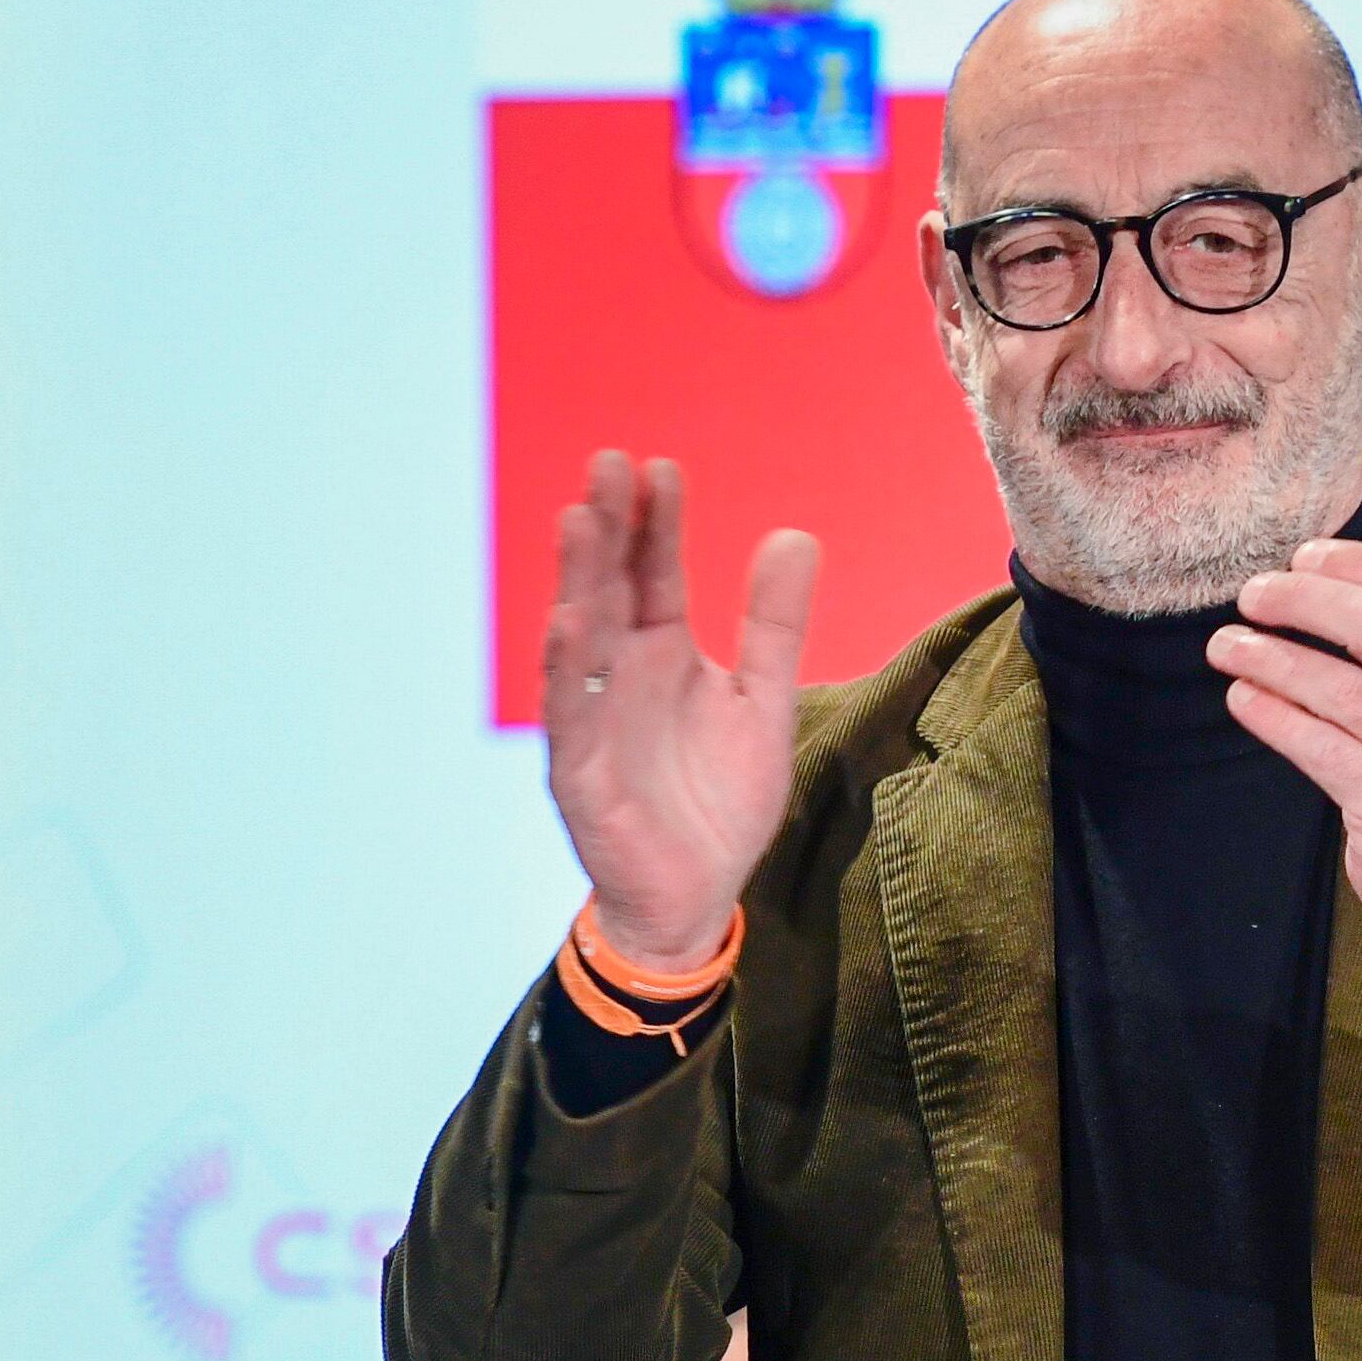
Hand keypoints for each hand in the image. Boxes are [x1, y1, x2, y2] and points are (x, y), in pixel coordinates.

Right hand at [542, 455, 818, 970]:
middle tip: (608, 462)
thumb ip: (775, 627)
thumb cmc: (719, 801)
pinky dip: (566, 670)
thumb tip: (794, 534)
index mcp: (662, 653)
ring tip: (580, 519)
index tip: (660, 466)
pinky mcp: (580, 773)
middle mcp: (620, 676)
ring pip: (580, 638)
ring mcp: (594, 721)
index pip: (653, 572)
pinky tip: (569, 622)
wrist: (697, 898)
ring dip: (577, 580)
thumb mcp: (763, 703)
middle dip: (608, 527)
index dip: (656, 522)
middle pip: (609, 587)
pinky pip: (569, 715)